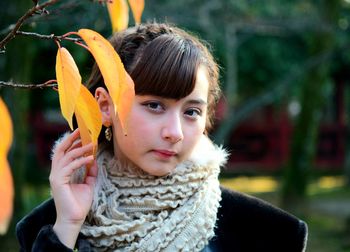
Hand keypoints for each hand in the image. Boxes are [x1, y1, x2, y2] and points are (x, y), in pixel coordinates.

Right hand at [50, 129, 97, 247]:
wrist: (74, 219)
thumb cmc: (79, 203)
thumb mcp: (88, 184)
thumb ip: (90, 172)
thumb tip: (95, 160)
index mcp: (62, 172)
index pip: (65, 153)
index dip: (72, 143)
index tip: (83, 135)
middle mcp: (56, 172)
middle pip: (61, 150)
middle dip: (70, 139)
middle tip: (81, 130)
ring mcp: (56, 176)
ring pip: (66, 156)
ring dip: (80, 149)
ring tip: (92, 145)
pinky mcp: (58, 181)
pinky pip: (70, 166)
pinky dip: (81, 161)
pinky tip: (91, 158)